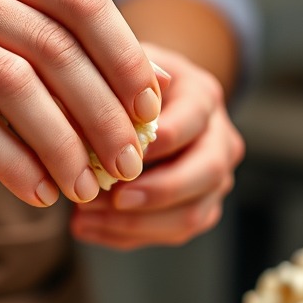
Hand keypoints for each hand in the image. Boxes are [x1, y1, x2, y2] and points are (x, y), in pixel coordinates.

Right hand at [0, 0, 162, 207]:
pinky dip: (13, 164)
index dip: (125, 57)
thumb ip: (71, 50)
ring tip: (86, 186)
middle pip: (50, 45)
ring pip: (12, 85)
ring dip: (61, 144)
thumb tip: (160, 90)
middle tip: (128, 163)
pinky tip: (40, 192)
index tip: (152, 111)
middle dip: (100, 111)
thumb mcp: (8, 38)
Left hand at [69, 44, 244, 249]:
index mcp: (203, 96)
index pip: (191, 120)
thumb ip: (116, 79)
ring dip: (136, 223)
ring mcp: (213, 178)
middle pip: (207, 172)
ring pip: (192, 214)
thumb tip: (117, 100)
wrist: (138, 101)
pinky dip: (126, 235)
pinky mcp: (198, 208)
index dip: (157, 142)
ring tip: (83, 219)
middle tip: (112, 198)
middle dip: (158, 191)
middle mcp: (219, 138)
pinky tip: (85, 228)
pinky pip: (171, 233)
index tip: (116, 155)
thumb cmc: (121, 80)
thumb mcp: (118, 68)